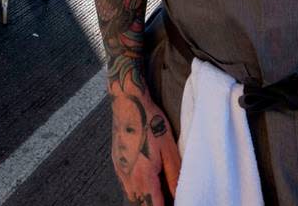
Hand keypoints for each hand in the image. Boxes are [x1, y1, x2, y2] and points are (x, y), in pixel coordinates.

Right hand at [111, 90, 179, 205]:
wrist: (128, 102)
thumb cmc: (151, 122)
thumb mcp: (169, 150)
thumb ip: (175, 177)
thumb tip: (181, 195)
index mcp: (143, 176)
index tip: (174, 205)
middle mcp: (128, 177)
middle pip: (140, 205)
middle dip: (153, 205)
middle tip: (168, 200)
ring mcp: (120, 170)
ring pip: (132, 197)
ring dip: (145, 200)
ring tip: (159, 195)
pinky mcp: (117, 163)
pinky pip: (126, 186)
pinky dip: (137, 190)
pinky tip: (147, 183)